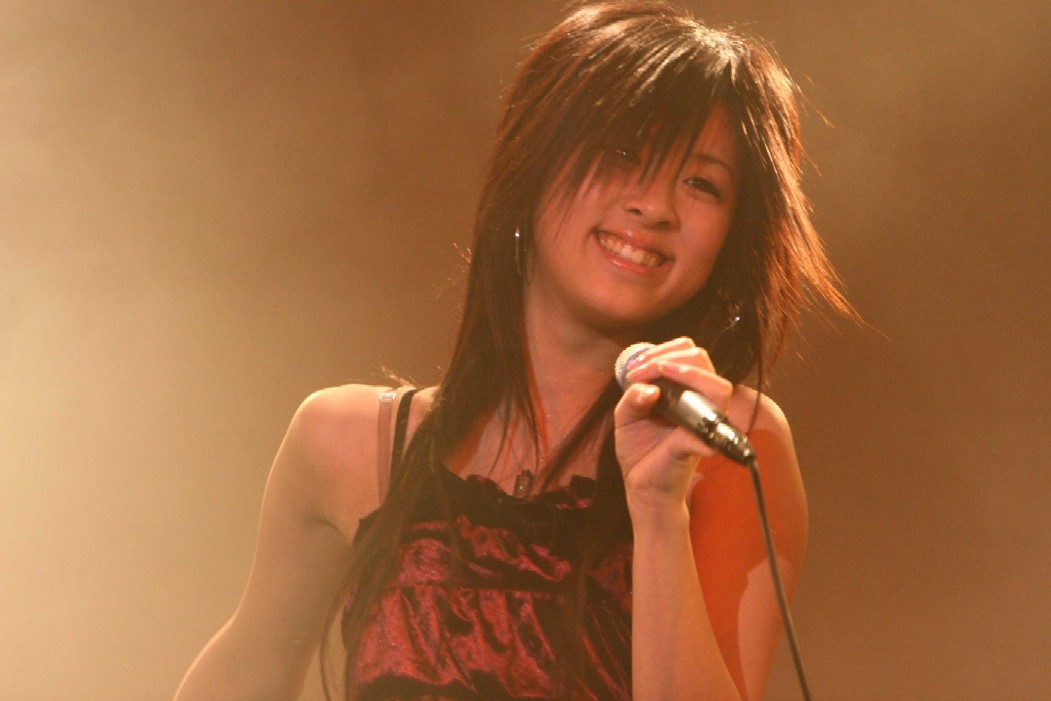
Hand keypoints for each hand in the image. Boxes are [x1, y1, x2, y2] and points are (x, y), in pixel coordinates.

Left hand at [614, 337, 734, 515]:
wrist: (641, 485)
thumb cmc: (639, 449)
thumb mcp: (625, 416)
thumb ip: (632, 396)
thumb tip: (649, 389)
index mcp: (684, 391)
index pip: (687, 353)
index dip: (662, 351)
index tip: (635, 368)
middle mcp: (700, 402)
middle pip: (702, 359)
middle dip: (668, 356)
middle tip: (640, 372)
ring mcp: (705, 423)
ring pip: (718, 385)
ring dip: (684, 371)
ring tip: (657, 374)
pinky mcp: (700, 444)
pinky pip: (709, 426)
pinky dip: (692, 409)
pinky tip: (659, 402)